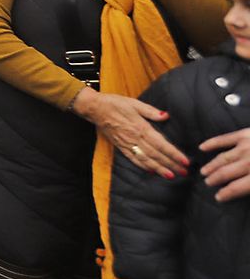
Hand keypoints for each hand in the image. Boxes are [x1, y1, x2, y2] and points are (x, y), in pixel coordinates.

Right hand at [71, 88, 187, 174]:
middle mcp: (135, 138)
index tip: (185, 161)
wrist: (94, 108)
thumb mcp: (134, 103)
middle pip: (156, 154)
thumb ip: (150, 111)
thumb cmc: (115, 103)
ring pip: (146, 159)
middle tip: (184, 172)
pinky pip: (133, 159)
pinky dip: (143, 166)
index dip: (174, 153)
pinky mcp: (120, 146)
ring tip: (171, 176)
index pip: (161, 143)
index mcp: (140, 127)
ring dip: (159, 169)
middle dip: (171, 164)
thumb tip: (165, 116)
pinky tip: (152, 172)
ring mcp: (127, 144)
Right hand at [200, 127, 249, 200]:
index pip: (236, 188)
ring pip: (223, 158)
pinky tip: (202, 147)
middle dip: (215, 179)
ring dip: (212, 165)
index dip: (225, 194)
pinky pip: (224, 139)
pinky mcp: (245, 134)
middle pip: (226, 173)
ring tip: (204, 171)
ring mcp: (246, 146)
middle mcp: (249, 162)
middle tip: (207, 183)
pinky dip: (213, 143)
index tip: (218, 197)